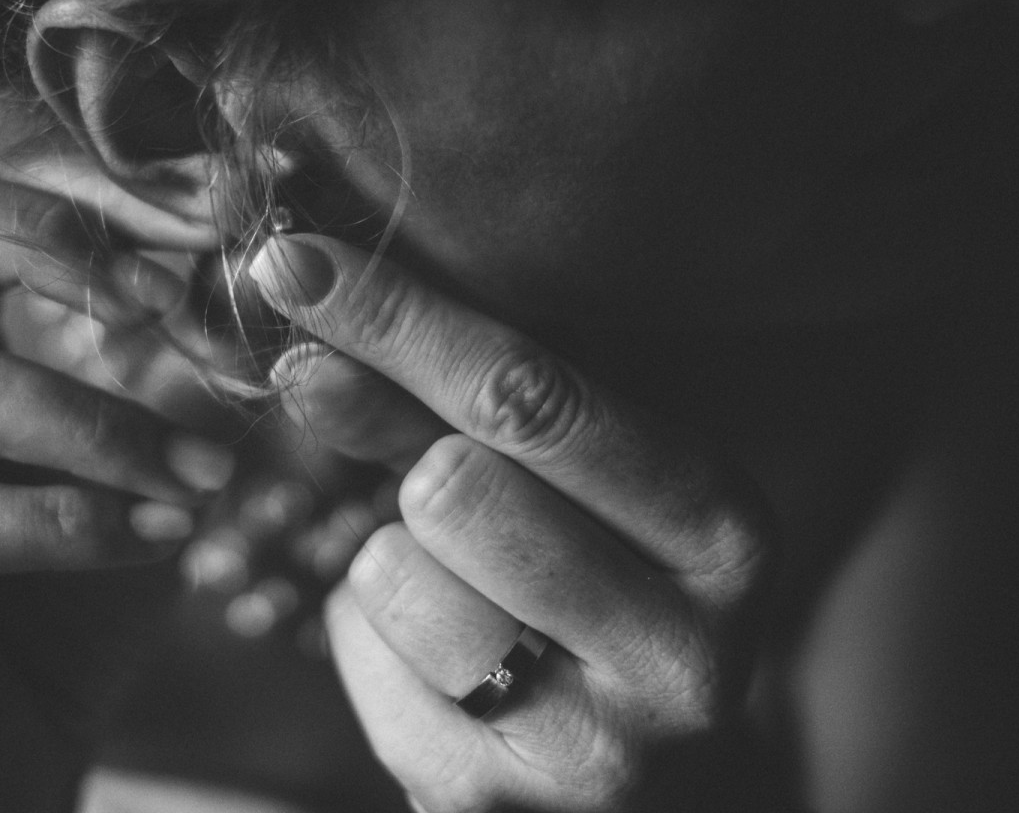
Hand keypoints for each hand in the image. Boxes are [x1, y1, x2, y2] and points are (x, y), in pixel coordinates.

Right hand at [0, 162, 232, 812]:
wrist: (2, 754)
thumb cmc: (67, 589)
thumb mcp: (124, 443)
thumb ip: (146, 346)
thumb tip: (217, 255)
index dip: (67, 204)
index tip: (194, 255)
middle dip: (46, 246)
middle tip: (168, 308)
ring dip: (93, 421)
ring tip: (202, 477)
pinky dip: (63, 520)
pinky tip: (159, 542)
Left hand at [248, 235, 773, 811]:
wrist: (649, 780)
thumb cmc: (603, 585)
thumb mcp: (575, 479)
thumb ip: (451, 401)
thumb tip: (305, 322)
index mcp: (724, 532)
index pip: (533, 396)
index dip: (396, 317)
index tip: (294, 260)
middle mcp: (683, 656)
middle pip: (449, 485)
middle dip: (414, 467)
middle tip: (444, 488)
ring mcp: (590, 758)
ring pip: (387, 573)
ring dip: (390, 560)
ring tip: (466, 595)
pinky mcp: (486, 811)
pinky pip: (353, 658)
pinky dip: (367, 637)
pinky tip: (439, 665)